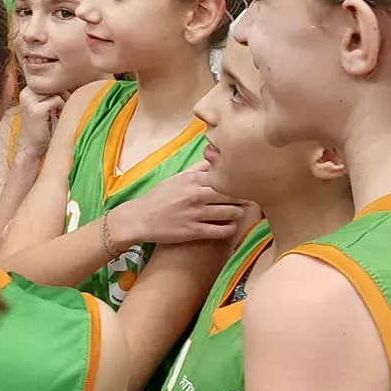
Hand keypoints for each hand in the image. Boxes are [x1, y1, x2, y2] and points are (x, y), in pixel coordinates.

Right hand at [14, 88, 64, 160]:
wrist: (32, 148)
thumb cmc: (43, 127)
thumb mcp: (48, 106)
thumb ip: (54, 93)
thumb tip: (73, 81)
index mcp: (28, 90)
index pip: (51, 81)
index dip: (61, 90)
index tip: (62, 103)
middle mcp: (26, 92)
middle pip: (54, 84)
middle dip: (63, 95)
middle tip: (61, 109)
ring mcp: (29, 100)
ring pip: (57, 91)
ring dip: (63, 102)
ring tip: (58, 113)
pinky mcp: (35, 109)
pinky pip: (57, 100)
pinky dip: (61, 108)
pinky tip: (56, 117)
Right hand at [108, 162, 253, 247]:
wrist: (140, 218)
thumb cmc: (159, 197)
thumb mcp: (177, 178)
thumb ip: (197, 169)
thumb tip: (214, 158)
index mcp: (193, 179)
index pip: (225, 177)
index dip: (239, 181)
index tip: (247, 184)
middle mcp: (196, 194)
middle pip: (232, 194)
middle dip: (244, 198)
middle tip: (250, 200)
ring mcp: (196, 213)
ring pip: (231, 213)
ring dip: (238, 214)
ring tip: (239, 214)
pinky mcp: (194, 231)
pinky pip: (222, 231)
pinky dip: (230, 229)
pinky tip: (230, 227)